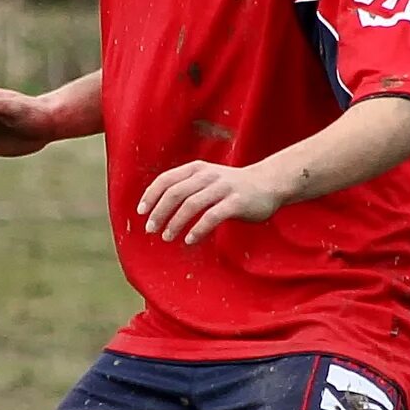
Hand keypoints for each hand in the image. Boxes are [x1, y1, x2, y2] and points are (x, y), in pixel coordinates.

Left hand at [136, 159, 286, 243]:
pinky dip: (197, 229)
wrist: (269, 184)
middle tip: (151, 229)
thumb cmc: (233, 187)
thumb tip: (159, 207)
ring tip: (167, 237)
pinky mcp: (236, 203)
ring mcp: (222, 188)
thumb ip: (187, 188)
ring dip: (175, 223)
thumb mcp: (207, 179)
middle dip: (159, 212)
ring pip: (191, 205)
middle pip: (175, 193)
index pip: (166, 179)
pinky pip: (211, 217)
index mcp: (196, 169)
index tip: (141, 212)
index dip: (150, 196)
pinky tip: (189, 240)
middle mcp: (207, 176)